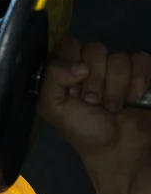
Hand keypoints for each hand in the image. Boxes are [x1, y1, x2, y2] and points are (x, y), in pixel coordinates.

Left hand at [36, 37, 150, 164]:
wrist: (119, 150)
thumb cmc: (82, 129)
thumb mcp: (53, 107)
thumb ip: (53, 78)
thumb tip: (81, 65)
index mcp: (65, 68)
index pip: (68, 44)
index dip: (72, 64)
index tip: (72, 88)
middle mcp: (89, 63)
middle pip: (95, 48)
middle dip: (94, 81)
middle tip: (92, 102)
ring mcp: (116, 67)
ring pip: (118, 57)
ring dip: (115, 88)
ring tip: (111, 107)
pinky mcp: (140, 72)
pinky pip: (141, 60)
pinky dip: (137, 82)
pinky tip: (132, 99)